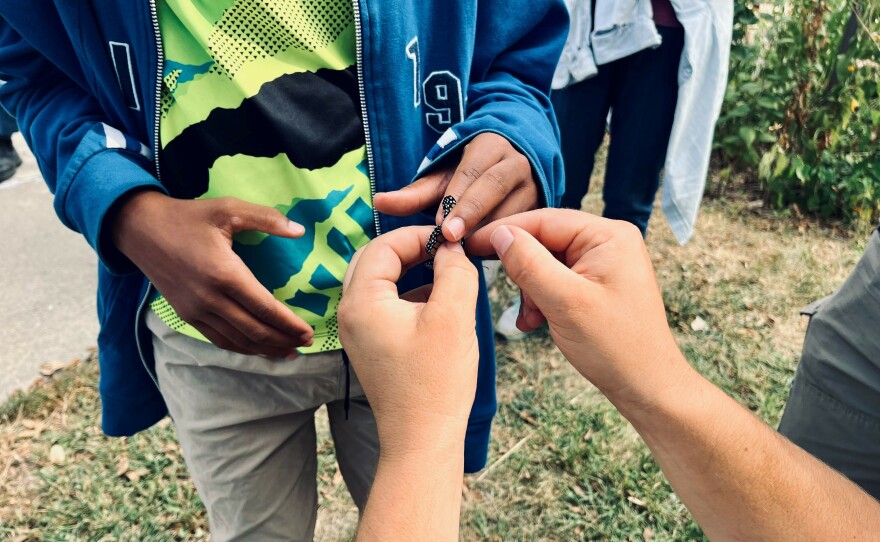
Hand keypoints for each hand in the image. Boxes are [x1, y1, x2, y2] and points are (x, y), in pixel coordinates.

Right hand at [112, 191, 314, 357]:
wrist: (140, 229)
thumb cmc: (188, 217)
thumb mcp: (228, 208)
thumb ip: (266, 218)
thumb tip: (299, 230)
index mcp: (224, 274)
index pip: (265, 308)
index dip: (289, 324)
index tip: (308, 332)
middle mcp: (210, 298)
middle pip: (254, 330)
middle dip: (283, 339)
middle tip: (306, 343)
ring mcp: (196, 311)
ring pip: (237, 340)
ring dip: (264, 349)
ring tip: (288, 351)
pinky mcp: (187, 315)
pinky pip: (218, 339)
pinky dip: (241, 348)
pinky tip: (257, 348)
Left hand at [338, 227, 479, 456]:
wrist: (422, 439)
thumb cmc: (436, 382)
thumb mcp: (454, 317)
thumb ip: (455, 271)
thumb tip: (452, 247)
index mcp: (362, 301)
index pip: (384, 245)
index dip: (419, 235)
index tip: (450, 238)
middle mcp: (350, 313)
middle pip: (375, 259)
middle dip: (410, 248)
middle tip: (445, 250)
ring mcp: (358, 331)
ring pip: (380, 281)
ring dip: (410, 270)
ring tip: (446, 272)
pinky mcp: (371, 345)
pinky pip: (385, 304)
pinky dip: (409, 293)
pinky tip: (439, 301)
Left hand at [374, 132, 538, 241]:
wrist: (515, 167)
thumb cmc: (471, 175)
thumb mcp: (445, 178)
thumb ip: (416, 193)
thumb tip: (379, 202)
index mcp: (490, 147)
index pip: (473, 171)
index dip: (457, 199)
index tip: (442, 226)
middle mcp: (516, 163)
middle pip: (495, 187)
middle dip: (473, 214)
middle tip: (452, 239)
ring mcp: (534, 186)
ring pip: (513, 209)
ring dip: (489, 232)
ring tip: (466, 255)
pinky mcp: (542, 209)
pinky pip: (524, 229)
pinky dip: (505, 245)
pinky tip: (485, 259)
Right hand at [467, 209, 690, 409]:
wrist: (646, 386)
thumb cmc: (615, 346)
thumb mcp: (565, 302)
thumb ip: (529, 263)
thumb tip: (499, 234)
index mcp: (608, 235)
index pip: (544, 220)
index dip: (503, 231)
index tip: (468, 244)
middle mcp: (608, 241)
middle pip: (544, 240)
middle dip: (522, 271)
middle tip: (511, 297)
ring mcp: (603, 262)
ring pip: (546, 262)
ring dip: (531, 290)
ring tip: (532, 318)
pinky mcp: (596, 283)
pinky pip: (557, 279)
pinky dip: (542, 299)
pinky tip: (537, 322)